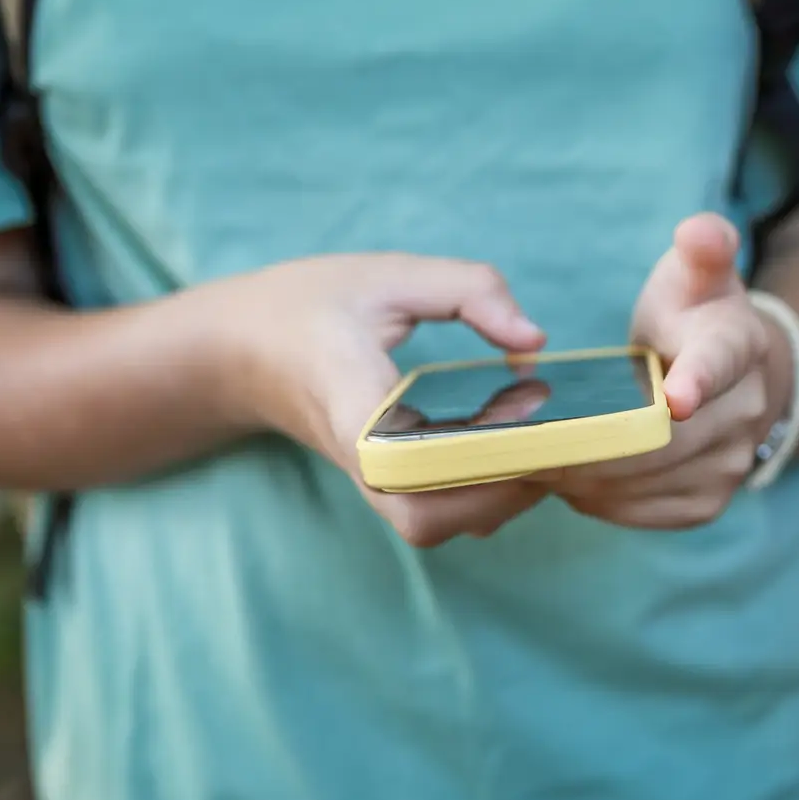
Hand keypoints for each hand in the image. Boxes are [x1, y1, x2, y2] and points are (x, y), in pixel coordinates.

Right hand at [193, 254, 553, 546]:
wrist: (240, 350)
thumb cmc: (313, 305)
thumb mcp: (389, 274)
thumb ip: (470, 291)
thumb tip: (535, 344)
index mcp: (352, 401)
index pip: (404, 462)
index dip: (473, 453)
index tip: (526, 410)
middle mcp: (361, 458)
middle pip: (432, 516)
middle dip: (505, 484)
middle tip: (557, 426)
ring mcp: (372, 481)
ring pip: (441, 524)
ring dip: (502, 492)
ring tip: (544, 433)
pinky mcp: (387, 487)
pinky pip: (441, 513)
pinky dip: (488, 492)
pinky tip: (517, 442)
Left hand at [547, 214, 783, 529]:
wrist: (732, 373)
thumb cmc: (694, 312)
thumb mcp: (695, 271)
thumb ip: (701, 247)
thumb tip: (700, 232)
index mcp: (737, 343)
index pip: (718, 363)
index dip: (697, 380)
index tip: (677, 398)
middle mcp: (747, 409)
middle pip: (663, 438)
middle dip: (594, 440)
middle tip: (527, 439)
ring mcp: (733, 461)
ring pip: (645, 481)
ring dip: (586, 474)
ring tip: (538, 457)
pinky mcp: (708, 501)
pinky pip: (643, 510)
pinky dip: (599, 499)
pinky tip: (572, 479)